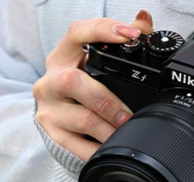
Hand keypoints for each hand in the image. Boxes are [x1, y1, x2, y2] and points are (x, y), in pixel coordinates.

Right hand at [33, 11, 153, 160]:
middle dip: (106, 100)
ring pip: (80, 118)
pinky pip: (78, 145)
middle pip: (73, 82)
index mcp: (63, 56)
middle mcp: (51, 80)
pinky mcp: (53, 133)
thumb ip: (121, 39)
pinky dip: (99, 149)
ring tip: (126, 132)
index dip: (103, 31)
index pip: (77, 33)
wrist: (58, 114)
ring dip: (108, 128)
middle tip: (128, 113)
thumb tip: (144, 21)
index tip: (131, 35)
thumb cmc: (82, 83)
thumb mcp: (95, 61)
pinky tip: (113, 148)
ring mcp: (49, 108)